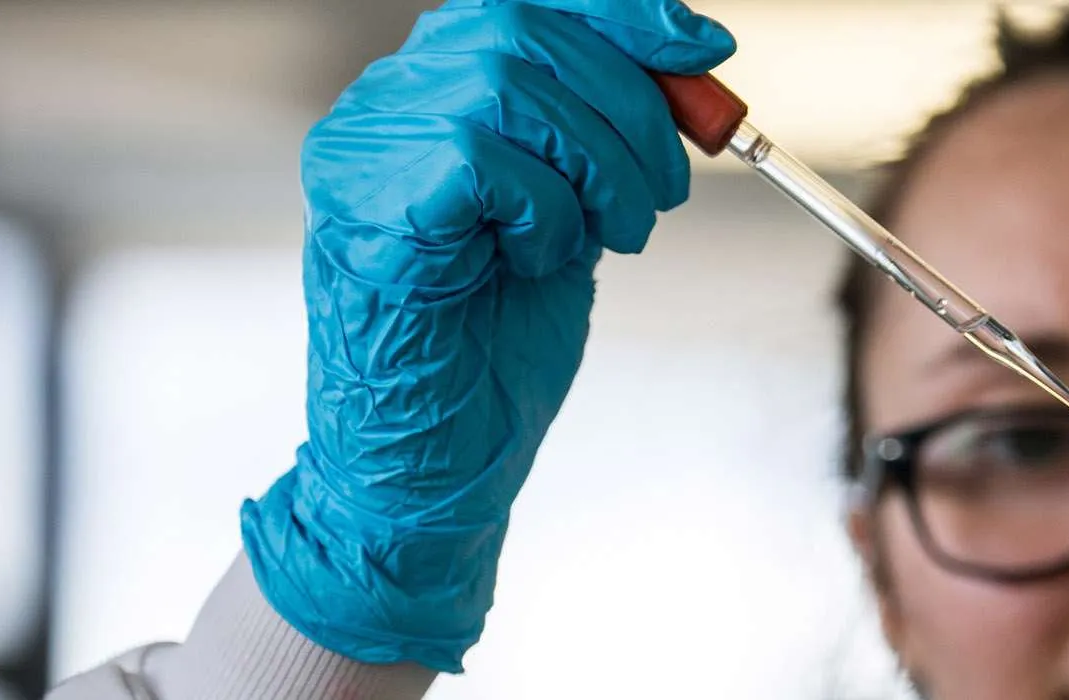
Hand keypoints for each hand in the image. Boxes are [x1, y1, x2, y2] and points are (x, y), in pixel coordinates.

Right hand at [238, 0, 732, 672]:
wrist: (439, 464)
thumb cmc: (496, 345)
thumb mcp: (578, 209)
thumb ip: (608, 130)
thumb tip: (693, 54)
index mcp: (430, 93)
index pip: (528, 4)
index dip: (624, 14)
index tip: (705, 49)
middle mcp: (384, 106)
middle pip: (524, 30)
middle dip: (630, 107)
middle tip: (666, 192)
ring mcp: (363, 153)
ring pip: (509, 87)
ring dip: (598, 168)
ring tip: (610, 239)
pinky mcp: (368, 209)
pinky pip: (481, 158)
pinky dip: (544, 210)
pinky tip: (535, 261)